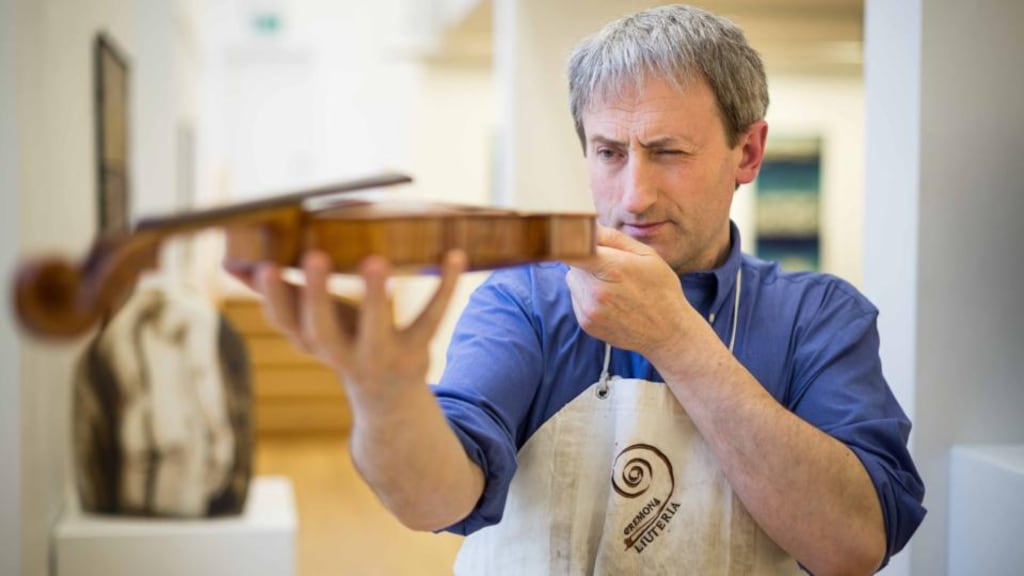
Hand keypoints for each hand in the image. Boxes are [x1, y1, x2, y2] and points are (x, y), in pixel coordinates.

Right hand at [236, 250, 465, 405]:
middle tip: (311, 256)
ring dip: (376, 296)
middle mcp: (342, 355)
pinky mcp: (417, 353)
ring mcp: (381, 357)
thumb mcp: (311, 321)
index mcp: (312, 343)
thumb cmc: (345, 342)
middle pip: (323, 330)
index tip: (266, 266)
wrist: (388, 400)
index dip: (274, 297)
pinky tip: (454, 255)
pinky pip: (432, 317)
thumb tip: (230, 263)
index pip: (285, 322)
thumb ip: (279, 292)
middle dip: (316, 295)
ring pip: (376, 329)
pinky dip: (446, 286)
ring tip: (376, 259)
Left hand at [565, 226, 698, 357]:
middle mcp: (596, 291)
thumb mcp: (646, 255)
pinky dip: (587, 296)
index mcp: (613, 268)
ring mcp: (589, 310)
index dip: (569, 239)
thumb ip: (613, 237)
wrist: (668, 332)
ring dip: (586, 278)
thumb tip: (586, 224)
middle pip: (572, 261)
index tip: (572, 236)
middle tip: (611, 265)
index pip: (574, 247)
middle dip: (586, 258)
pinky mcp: (586, 323)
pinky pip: (576, 298)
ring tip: (613, 285)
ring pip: (572, 280)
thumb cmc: (661, 288)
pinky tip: (610, 300)